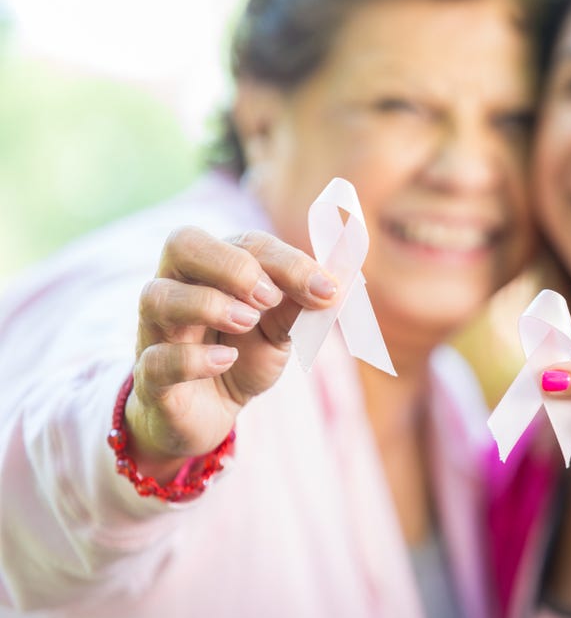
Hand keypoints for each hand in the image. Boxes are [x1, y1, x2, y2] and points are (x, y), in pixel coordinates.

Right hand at [129, 228, 336, 479]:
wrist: (211, 414)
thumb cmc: (242, 357)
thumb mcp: (279, 330)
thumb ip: (298, 306)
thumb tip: (333, 286)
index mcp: (213, 268)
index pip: (245, 243)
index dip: (287, 261)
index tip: (325, 288)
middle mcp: (176, 288)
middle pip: (182, 244)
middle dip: (232, 265)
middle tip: (269, 296)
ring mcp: (156, 331)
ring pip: (158, 296)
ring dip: (209, 304)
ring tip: (248, 322)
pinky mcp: (150, 378)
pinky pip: (155, 359)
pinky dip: (192, 358)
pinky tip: (227, 360)